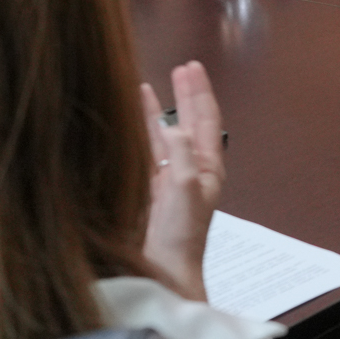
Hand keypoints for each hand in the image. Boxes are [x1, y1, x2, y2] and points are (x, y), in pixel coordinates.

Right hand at [141, 64, 225, 301]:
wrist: (164, 272)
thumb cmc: (179, 237)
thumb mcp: (183, 188)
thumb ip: (181, 154)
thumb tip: (173, 126)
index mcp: (208, 167)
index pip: (206, 119)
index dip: (199, 92)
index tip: (192, 67)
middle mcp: (192, 169)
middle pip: (190, 122)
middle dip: (185, 94)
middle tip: (181, 68)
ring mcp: (170, 178)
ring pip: (166, 134)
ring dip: (160, 109)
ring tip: (149, 84)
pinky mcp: (150, 188)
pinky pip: (146, 151)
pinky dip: (140, 132)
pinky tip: (132, 119)